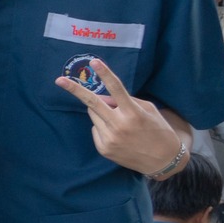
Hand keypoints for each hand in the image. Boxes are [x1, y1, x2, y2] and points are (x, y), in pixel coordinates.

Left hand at [54, 58, 185, 172]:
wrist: (164, 160)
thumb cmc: (158, 130)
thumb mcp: (148, 110)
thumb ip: (125, 101)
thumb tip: (101, 97)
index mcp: (134, 112)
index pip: (117, 88)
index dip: (105, 74)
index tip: (94, 62)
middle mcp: (119, 125)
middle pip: (92, 102)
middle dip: (74, 90)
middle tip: (59, 80)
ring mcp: (110, 138)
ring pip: (93, 115)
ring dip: (101, 113)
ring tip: (119, 122)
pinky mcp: (104, 148)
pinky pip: (95, 129)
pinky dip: (103, 128)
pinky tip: (119, 136)